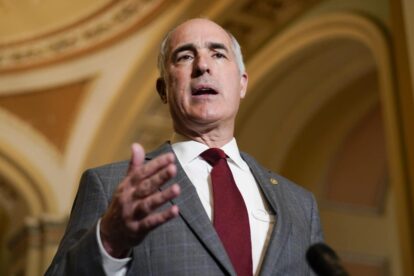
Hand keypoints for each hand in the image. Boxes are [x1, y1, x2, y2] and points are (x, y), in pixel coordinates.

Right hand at [100, 143, 179, 257]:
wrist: (109, 233)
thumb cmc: (122, 203)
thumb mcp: (126, 184)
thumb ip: (134, 166)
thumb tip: (136, 145)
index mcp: (127, 186)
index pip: (142, 172)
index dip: (156, 165)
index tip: (170, 157)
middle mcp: (128, 198)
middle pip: (145, 186)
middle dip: (159, 177)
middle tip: (173, 168)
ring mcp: (132, 214)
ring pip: (148, 204)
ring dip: (162, 196)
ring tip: (177, 188)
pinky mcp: (137, 229)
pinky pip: (151, 223)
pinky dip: (163, 217)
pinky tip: (175, 210)